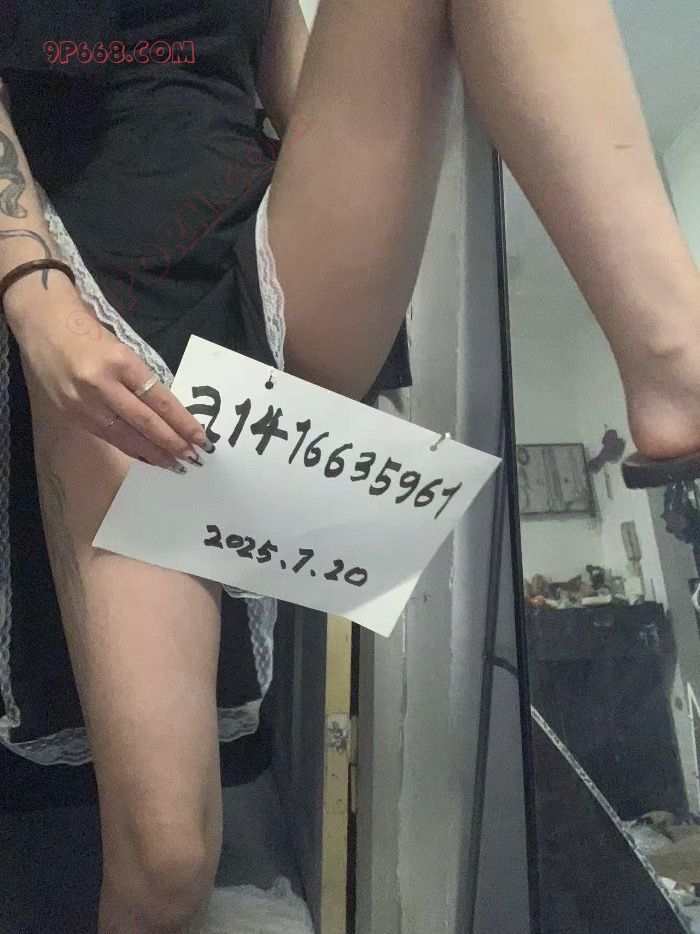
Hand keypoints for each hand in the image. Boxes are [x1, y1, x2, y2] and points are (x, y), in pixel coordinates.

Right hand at [4, 273, 212, 469]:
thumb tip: (166, 413)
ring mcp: (83, 401)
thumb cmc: (87, 330)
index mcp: (121, 361)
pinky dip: (129, 448)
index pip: (159, 399)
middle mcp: (101, 384)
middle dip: (171, 443)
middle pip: (144, 422)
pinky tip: (146, 456)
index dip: (182, 423)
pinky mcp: (70, 413)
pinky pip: (106, 436)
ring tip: (174, 464)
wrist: (41, 322)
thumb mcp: (122, 348)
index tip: (201, 439)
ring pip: (125, 435)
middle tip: (193, 458)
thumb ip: (140, 379)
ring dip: (152, 453)